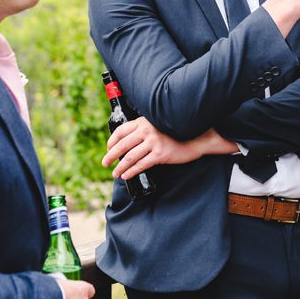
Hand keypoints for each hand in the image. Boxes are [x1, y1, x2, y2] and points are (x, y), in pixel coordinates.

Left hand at [103, 118, 236, 180]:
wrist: (195, 138)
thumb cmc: (174, 133)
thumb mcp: (156, 125)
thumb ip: (143, 129)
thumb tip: (128, 141)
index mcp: (142, 122)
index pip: (120, 131)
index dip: (111, 141)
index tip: (108, 149)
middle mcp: (146, 131)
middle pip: (122, 145)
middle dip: (111, 155)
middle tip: (105, 163)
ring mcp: (153, 143)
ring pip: (130, 157)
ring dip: (120, 167)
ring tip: (115, 173)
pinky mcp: (160, 154)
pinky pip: (142, 165)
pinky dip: (132, 171)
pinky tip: (126, 176)